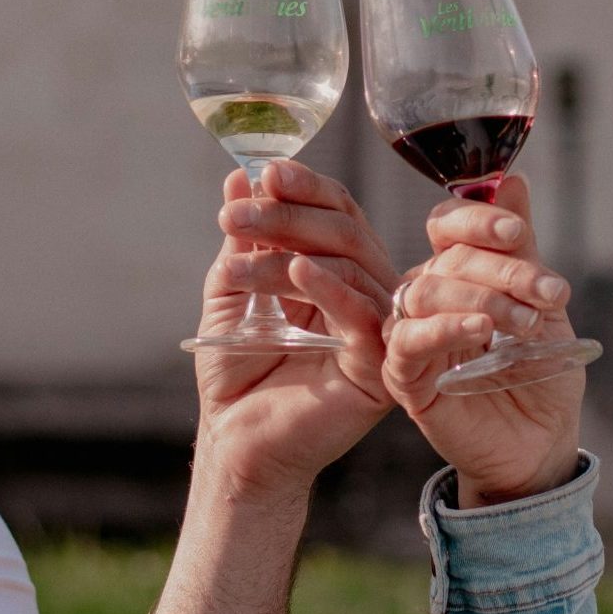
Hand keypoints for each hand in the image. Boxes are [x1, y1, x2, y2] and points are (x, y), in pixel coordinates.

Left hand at [193, 160, 395, 503]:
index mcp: (340, 271)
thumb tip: (240, 175)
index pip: (338, 212)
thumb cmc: (236, 374)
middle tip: (233, 216)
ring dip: (287, 251)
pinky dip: (330, 287)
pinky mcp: (379, 369)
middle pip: (346, 230)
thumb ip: (244, 239)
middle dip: (288, 215)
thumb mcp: (233, 291)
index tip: (265, 171)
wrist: (234, 442)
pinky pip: (364, 316)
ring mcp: (378, 330)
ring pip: (350, 264)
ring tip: (234, 267)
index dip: (306, 186)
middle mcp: (367, 294)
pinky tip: (295, 271)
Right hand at [382, 175, 583, 507]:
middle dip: (504, 269)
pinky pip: (408, 341)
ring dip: (483, 297)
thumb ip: (521, 246)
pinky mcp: (405, 377)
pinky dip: (444, 328)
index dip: (478, 220)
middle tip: (549, 292)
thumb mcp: (542, 303)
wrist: (542, 442)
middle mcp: (428, 296)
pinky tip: (480, 329)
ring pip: (428, 293)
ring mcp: (412, 335)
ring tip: (526, 322)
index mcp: (456, 271)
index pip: (447, 225)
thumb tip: (513, 180)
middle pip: (448, 259)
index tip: (517, 232)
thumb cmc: (541, 373)